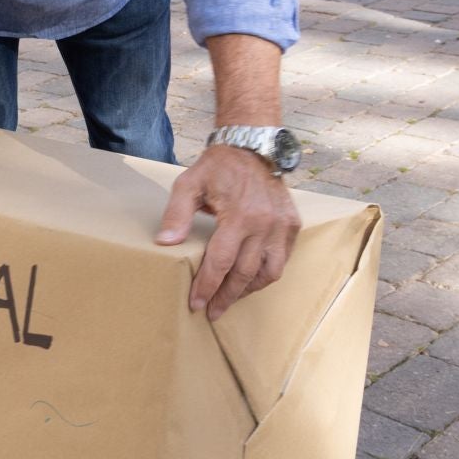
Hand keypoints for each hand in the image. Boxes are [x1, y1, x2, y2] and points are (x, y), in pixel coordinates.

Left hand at [155, 145, 301, 319]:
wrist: (252, 147)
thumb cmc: (218, 167)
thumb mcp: (189, 184)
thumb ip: (176, 214)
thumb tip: (165, 243)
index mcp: (240, 216)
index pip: (220, 263)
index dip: (207, 286)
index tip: (196, 304)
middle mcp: (265, 224)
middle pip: (244, 274)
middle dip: (226, 296)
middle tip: (212, 311)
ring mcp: (282, 226)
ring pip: (270, 272)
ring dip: (249, 290)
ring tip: (231, 298)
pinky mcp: (293, 224)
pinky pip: (282, 259)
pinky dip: (266, 273)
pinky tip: (250, 279)